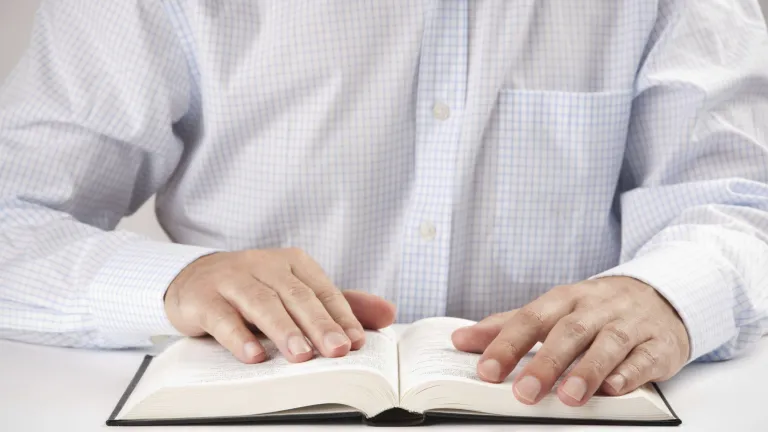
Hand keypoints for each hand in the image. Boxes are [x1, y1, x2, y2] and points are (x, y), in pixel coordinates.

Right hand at [164, 248, 395, 363]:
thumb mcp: (295, 293)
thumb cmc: (254, 290)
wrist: (191, 279)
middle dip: (319, 324)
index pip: (323, 290)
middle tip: (337, 351)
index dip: (341, 316)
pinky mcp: (203, 297)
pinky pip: (223, 317)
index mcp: (292, 262)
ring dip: (284, 330)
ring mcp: (232, 279)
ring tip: (301, 355)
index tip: (356, 343)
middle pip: (296, 296)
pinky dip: (239, 336)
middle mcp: (264, 265)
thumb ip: (340, 305)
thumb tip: (389, 314)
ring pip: (262, 303)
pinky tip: (254, 356)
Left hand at [451, 277, 689, 405]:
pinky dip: (629, 373)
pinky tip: (613, 389)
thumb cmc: (595, 308)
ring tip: (568, 397)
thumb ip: (507, 326)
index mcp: (565, 299)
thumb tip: (461, 340)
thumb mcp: (552, 309)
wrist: (661, 294)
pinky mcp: (659, 344)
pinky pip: (645, 357)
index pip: (530, 318)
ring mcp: (630, 324)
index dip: (507, 344)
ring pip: (608, 344)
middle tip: (524, 392)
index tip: (486, 370)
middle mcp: (596, 308)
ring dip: (587, 371)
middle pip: (569, 332)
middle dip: (546, 363)